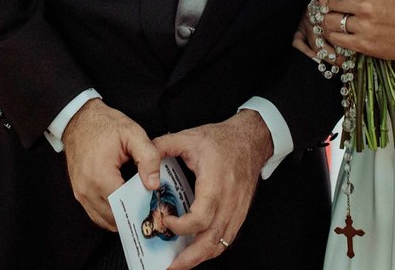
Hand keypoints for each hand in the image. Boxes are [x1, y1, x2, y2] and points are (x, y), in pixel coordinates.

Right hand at [62, 99, 160, 230]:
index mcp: (101, 175)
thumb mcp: (133, 134)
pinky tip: (123, 205)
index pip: (125, 204)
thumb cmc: (105, 125)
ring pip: (105, 220)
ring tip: (137, 205)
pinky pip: (96, 214)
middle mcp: (87, 189)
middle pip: (116, 216)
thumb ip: (148, 157)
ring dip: (122, 216)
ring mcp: (80, 193)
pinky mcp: (79, 193)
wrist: (79, 119)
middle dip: (133, 214)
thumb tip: (153, 184)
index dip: (142, 205)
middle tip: (149, 206)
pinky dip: (110, 214)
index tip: (154, 202)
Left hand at [153, 110, 271, 269]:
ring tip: (178, 264)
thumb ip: (163, 146)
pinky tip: (195, 252)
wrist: (250, 140)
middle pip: (211, 240)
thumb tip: (144, 159)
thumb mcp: (189, 137)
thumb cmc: (222, 140)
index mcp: (215, 184)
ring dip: (199, 258)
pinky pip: (225, 239)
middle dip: (189, 258)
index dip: (181, 226)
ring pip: (220, 244)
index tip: (165, 221)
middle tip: (169, 266)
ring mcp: (236, 211)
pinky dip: (210, 249)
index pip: (201, 217)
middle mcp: (228, 202)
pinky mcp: (238, 214)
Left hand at [310, 0, 394, 61]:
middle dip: (323, 0)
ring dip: (327, 18)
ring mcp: (362, 26)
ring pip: (328, 19)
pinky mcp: (363, 44)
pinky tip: (339, 31)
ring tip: (331, 17)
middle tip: (325, 2)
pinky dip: (334, 34)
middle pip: (327, 0)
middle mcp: (364, 5)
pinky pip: (336, 38)